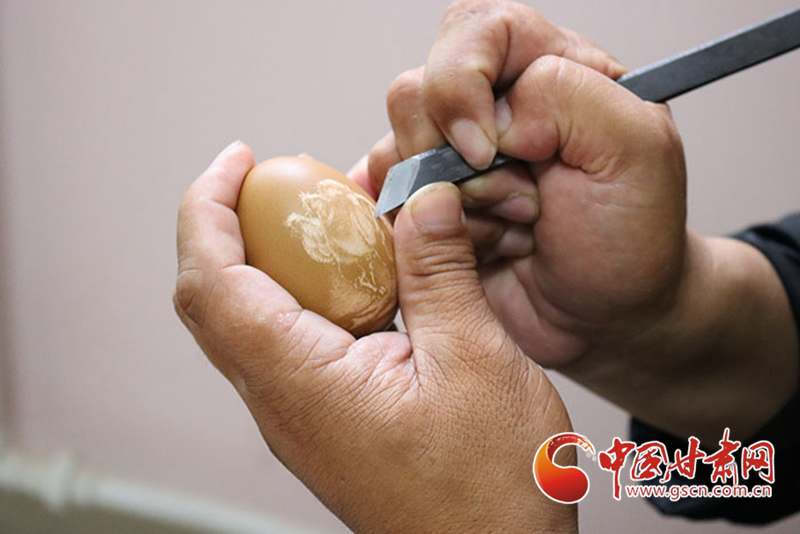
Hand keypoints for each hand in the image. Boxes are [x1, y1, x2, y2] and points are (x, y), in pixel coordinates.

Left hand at [175, 142, 576, 531]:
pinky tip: (367, 273)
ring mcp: (302, 414)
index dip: (207, 209)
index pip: (212, 283)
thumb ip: (440, 272)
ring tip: (332, 216)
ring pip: (255, 317)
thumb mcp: (477, 362)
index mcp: (304, 385)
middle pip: (219, 297)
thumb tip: (422, 197)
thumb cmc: (491, 490)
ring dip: (280, 256)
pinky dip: (315, 290)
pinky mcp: (327, 417)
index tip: (237, 159)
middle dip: (234, 223)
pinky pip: (296, 340)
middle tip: (280, 177)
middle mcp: (285, 402)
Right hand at [365, 0, 796, 443]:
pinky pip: (386, 200)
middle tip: (521, 203)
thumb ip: (566, 94)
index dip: (463, 83)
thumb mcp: (637, 150)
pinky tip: (474, 247)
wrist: (606, 320)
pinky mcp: (426, 207)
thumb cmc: (632, 239)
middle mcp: (493, 105)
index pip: (477, 29)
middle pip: (418, 90)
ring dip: (447, 206)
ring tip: (509, 231)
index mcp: (550, 68)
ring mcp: (452, 158)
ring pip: (393, 150)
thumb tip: (488, 115)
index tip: (487, 149)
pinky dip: (419, 234)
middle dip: (456, 160)